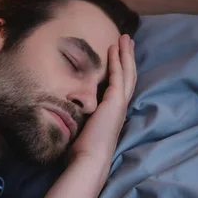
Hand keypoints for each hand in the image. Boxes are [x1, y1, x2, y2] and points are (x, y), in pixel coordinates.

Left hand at [69, 34, 136, 166]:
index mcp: (114, 114)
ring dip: (126, 54)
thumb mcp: (83, 128)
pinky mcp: (115, 102)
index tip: (120, 56)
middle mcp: (120, 107)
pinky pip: (117, 75)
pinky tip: (114, 48)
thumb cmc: (84, 151)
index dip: (122, 71)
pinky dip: (117, 60)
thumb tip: (68, 112)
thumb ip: (82, 117)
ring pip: (127, 73)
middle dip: (128, 57)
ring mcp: (119, 104)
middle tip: (128, 41)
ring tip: (126, 38)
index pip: (121, 87)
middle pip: (129, 76)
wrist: (90, 160)